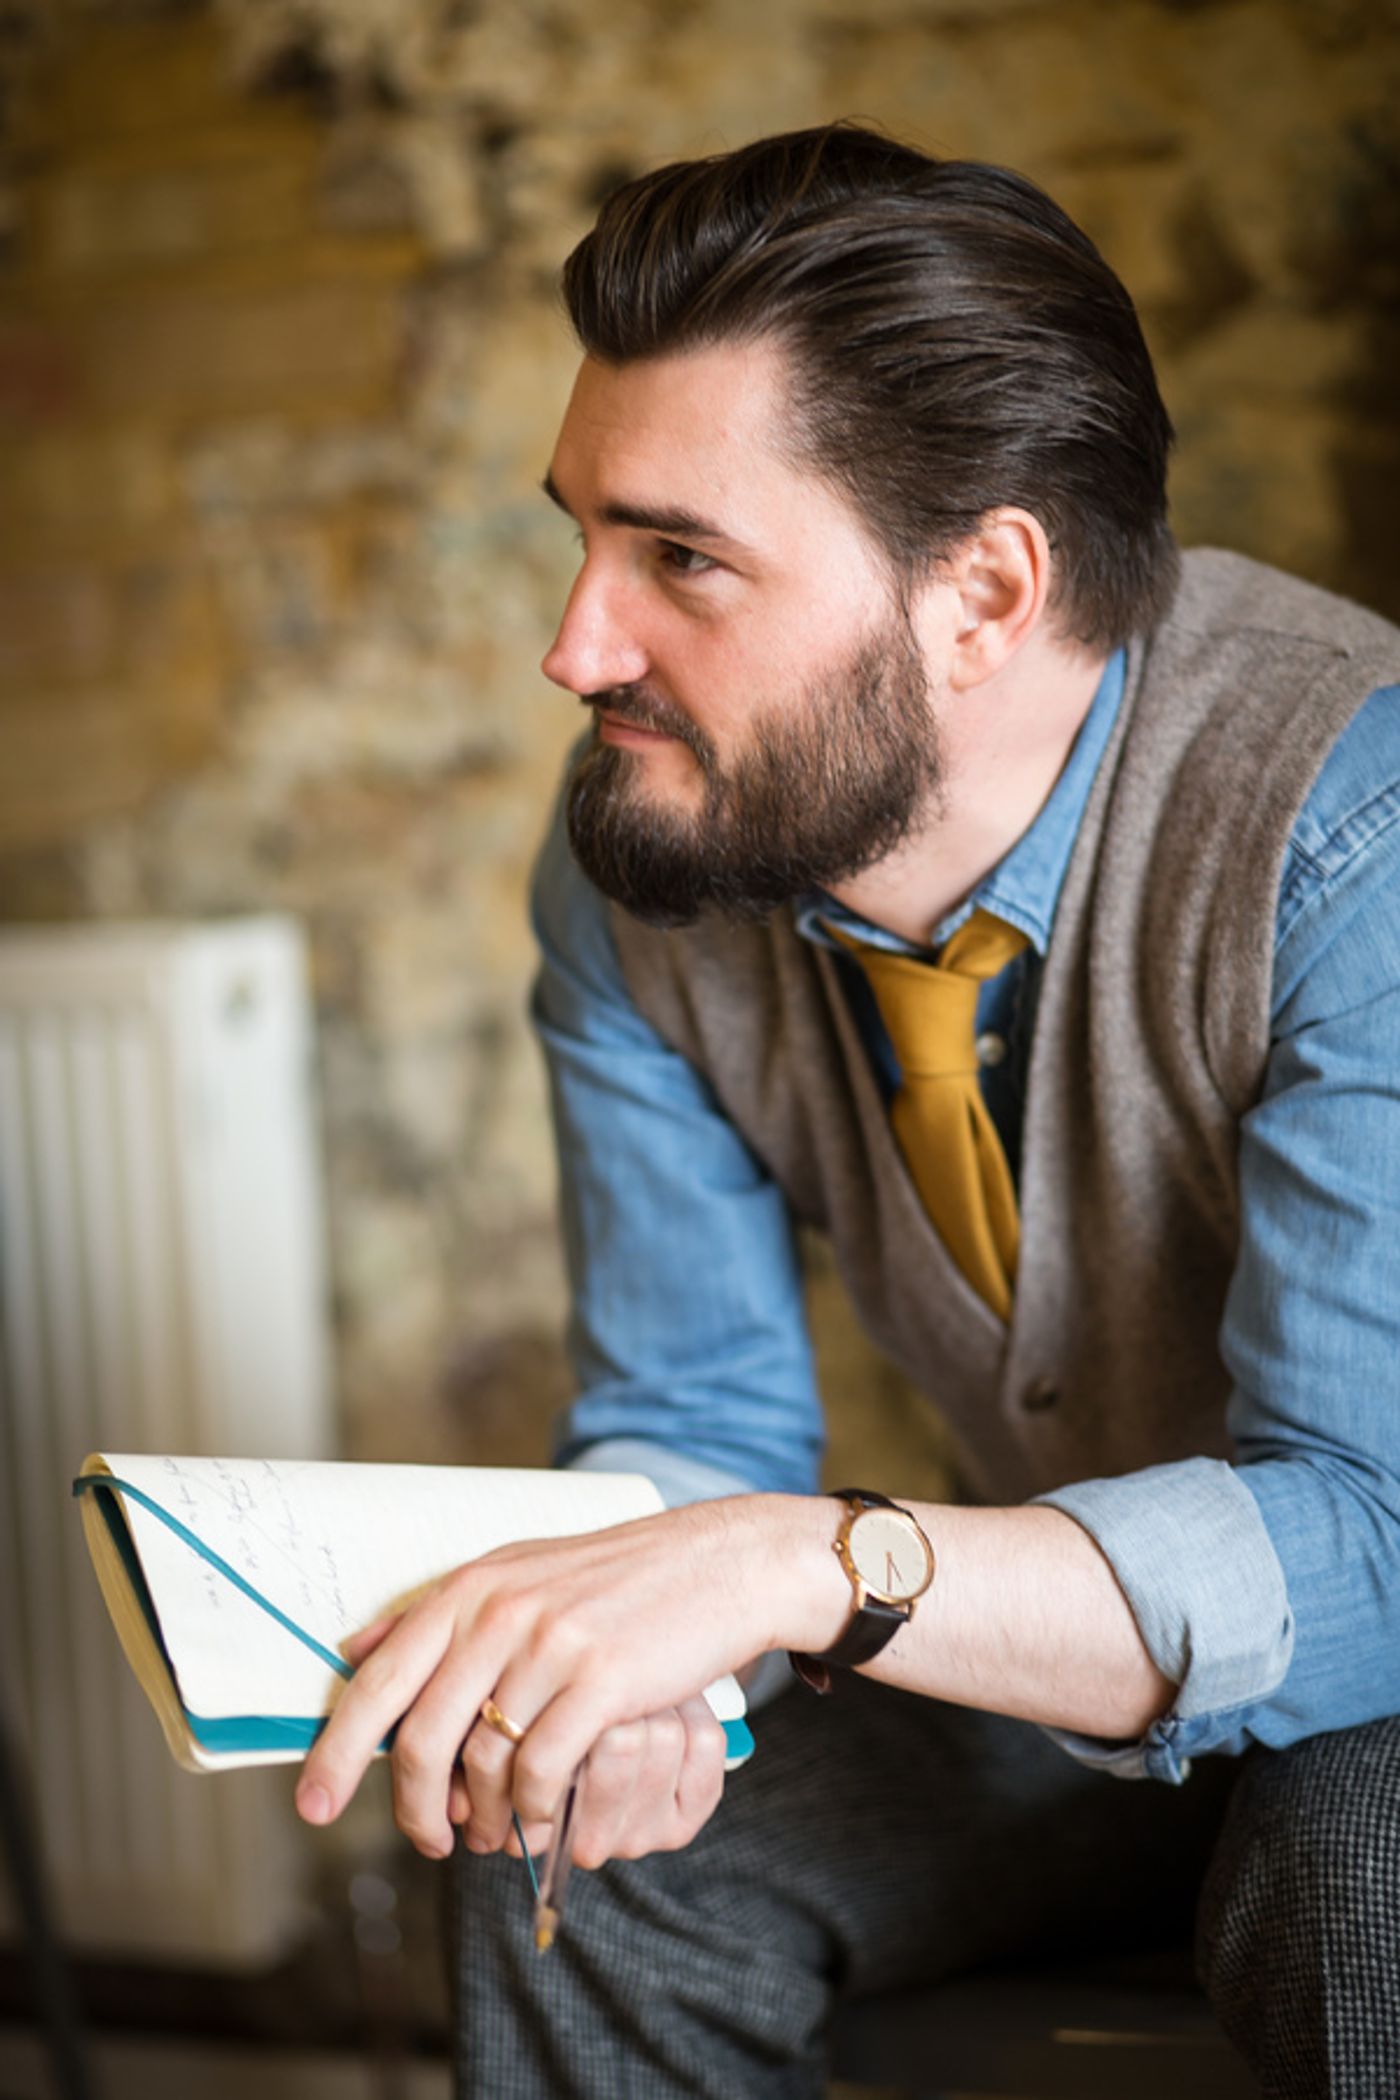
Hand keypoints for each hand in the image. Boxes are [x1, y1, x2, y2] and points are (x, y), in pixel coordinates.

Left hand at [294, 1494, 833, 1859]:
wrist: (716, 1563)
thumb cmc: (615, 1579)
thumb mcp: (518, 1572)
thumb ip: (440, 1614)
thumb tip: (356, 1651)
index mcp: (470, 1587)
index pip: (379, 1678)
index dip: (337, 1749)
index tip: (313, 1805)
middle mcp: (500, 1611)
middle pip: (423, 1735)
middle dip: (413, 1807)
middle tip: (427, 1840)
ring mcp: (551, 1645)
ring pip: (485, 1762)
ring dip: (485, 1816)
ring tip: (494, 1835)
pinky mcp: (602, 1681)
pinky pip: (544, 1770)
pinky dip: (537, 1809)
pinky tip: (545, 1816)